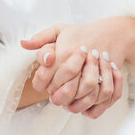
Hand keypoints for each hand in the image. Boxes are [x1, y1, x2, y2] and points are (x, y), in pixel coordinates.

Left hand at [20, 16, 134, 118]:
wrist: (112, 32)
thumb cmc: (81, 32)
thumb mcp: (59, 29)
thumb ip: (40, 38)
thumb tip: (22, 43)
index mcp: (64, 52)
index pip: (46, 78)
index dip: (42, 85)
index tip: (44, 84)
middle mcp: (80, 62)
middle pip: (65, 90)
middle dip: (58, 97)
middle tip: (55, 97)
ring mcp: (97, 71)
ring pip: (84, 95)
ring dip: (75, 103)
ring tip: (69, 102)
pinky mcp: (110, 79)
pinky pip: (101, 99)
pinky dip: (93, 105)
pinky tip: (84, 103)